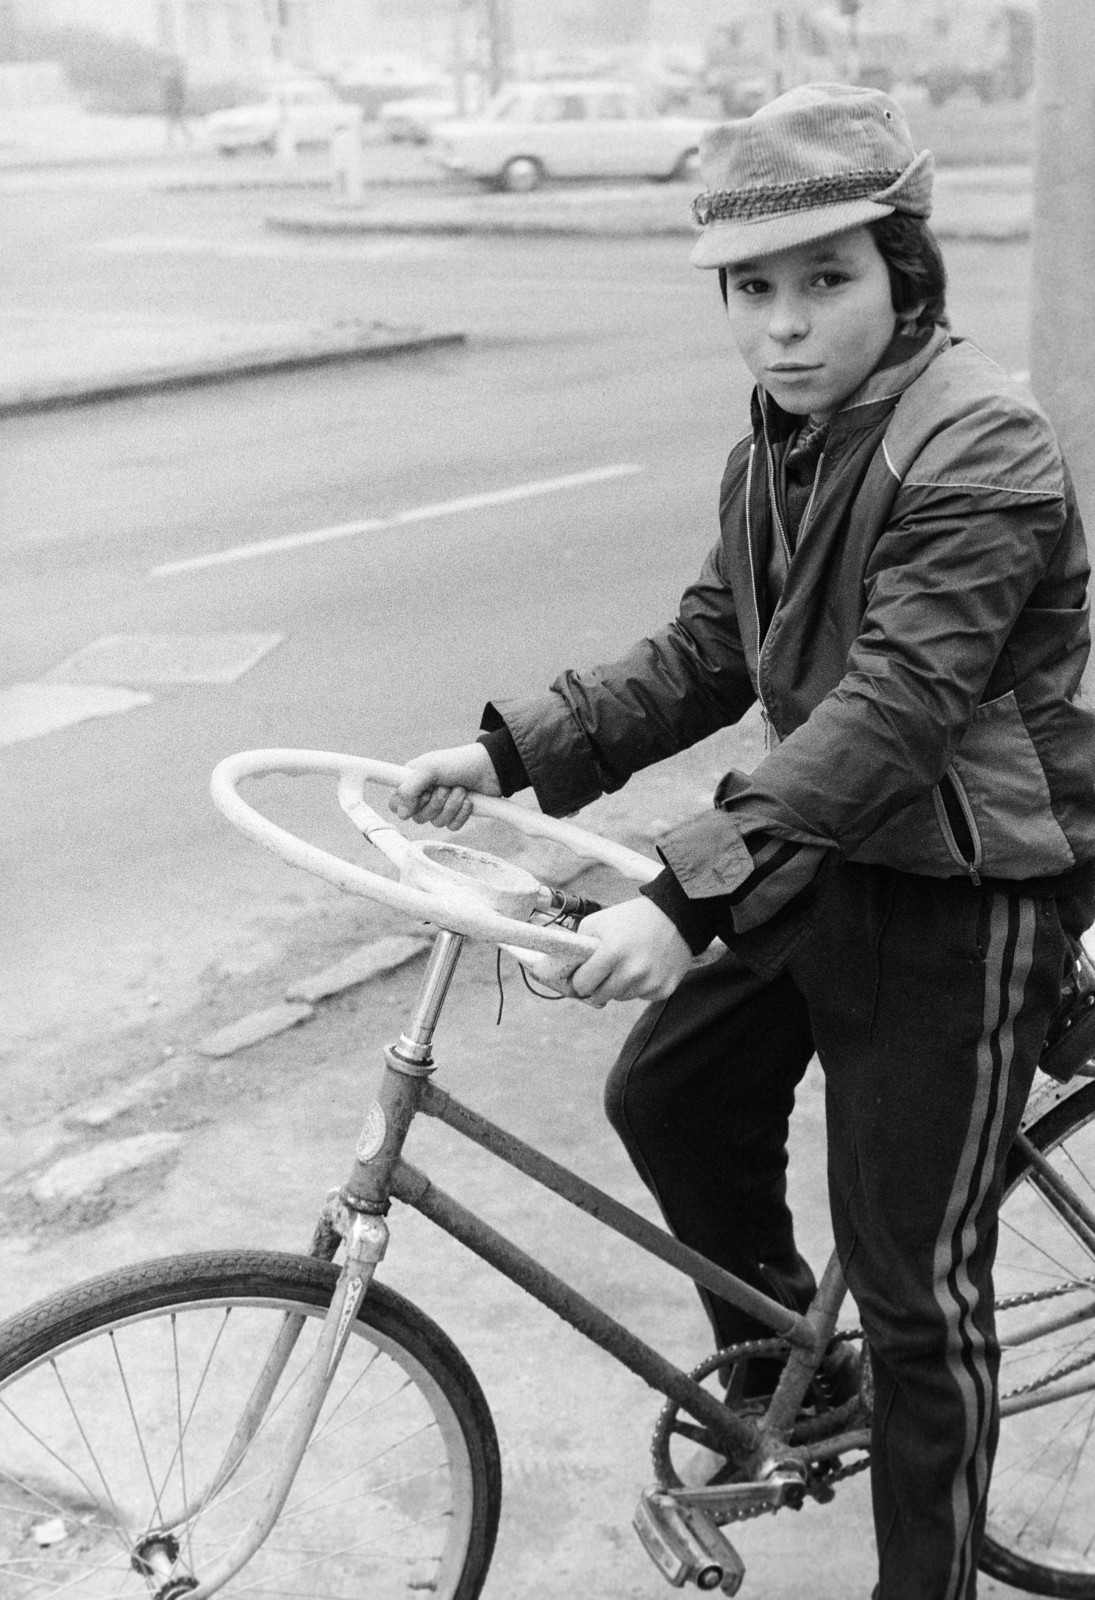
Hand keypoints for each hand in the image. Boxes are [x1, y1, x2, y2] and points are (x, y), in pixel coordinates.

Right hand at [388, 743, 500, 830]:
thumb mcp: (429, 769)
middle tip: (445, 788)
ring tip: (460, 790)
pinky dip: (461, 815)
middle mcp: (424, 794)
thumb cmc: (458, 762)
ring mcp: (441, 805)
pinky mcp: (457, 814)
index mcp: (413, 781)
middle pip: (418, 817)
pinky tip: (468, 801)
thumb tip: (400, 813)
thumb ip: (409, 788)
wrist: (490, 768)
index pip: (395, 802)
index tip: (419, 797)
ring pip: (436, 823)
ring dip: (451, 807)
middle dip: (435, 804)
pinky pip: (452, 826)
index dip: (404, 804)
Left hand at [569, 897, 692, 1004]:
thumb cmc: (632, 918)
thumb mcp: (599, 921)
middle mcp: (631, 971)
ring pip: (622, 997)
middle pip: (601, 996)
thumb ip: (579, 945)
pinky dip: (641, 987)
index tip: (582, 975)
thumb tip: (567, 970)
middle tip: (604, 971)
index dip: (579, 980)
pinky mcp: (665, 989)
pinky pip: (643, 997)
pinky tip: (646, 968)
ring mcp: (650, 982)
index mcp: (611, 953)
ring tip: (628, 964)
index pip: (582, 985)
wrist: (676, 915)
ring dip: (620, 986)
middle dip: (598, 985)